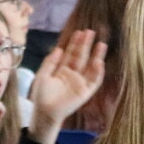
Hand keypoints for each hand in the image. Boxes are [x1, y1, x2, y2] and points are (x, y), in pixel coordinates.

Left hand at [25, 27, 105, 143]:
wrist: (44, 112)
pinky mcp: (85, 92)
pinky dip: (97, 73)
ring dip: (96, 56)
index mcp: (62, 69)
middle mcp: (73, 74)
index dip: (75, 43)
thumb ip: (50, 62)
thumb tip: (58, 48)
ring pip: (91, 67)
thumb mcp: (43, 75)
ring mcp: (80, 82)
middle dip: (86, 45)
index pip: (70, 53)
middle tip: (91, 32)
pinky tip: (99, 62)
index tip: (79, 32)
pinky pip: (94, 81)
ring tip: (101, 45)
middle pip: (81, 57)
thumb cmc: (42, 95)